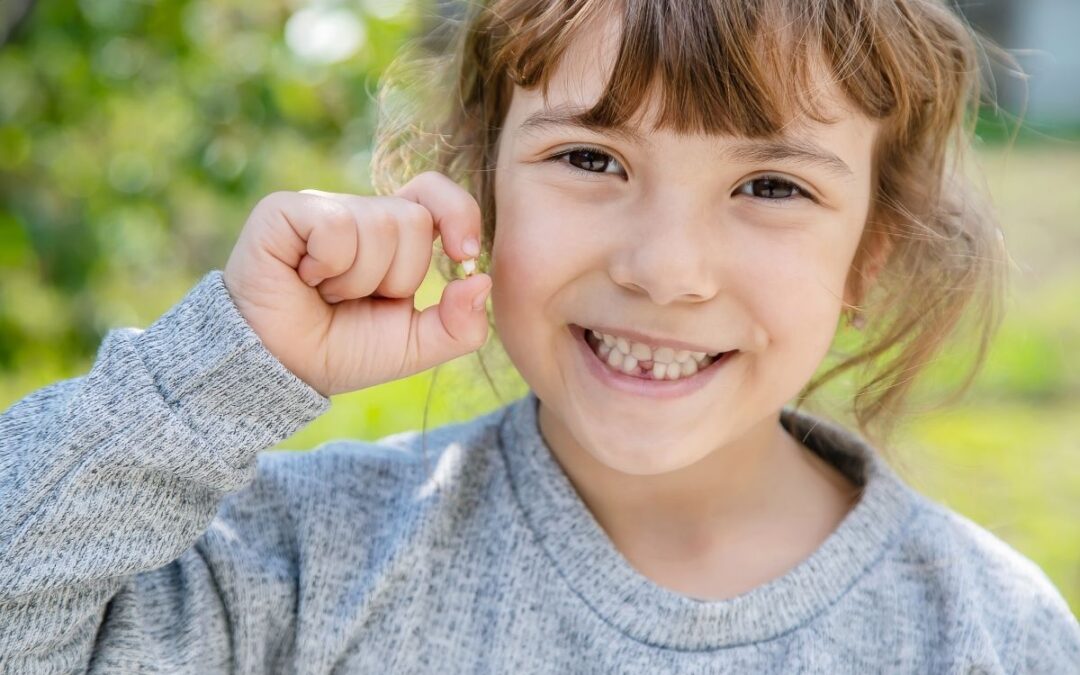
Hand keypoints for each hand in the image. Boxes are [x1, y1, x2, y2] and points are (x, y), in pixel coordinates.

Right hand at [222, 171, 490, 396]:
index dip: (459, 215)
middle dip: (396, 277)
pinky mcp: (284, 211)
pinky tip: (304, 278)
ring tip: (326, 293)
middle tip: (357, 298)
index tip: (464, 255)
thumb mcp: (414, 347)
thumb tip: (482, 280)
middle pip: (414, 220)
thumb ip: (460, 325)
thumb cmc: (341, 350)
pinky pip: (336, 227)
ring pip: (379, 225)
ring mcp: (321, 207)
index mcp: (393, 235)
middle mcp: (359, 213)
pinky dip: (328, 266)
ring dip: (357, 279)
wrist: (281, 369)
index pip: (436, 195)